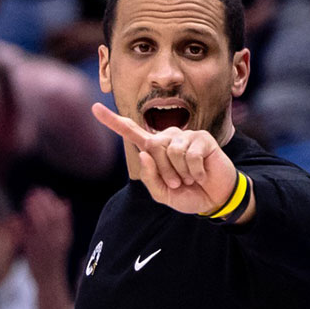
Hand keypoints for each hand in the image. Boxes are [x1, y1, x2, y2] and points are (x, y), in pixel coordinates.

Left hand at [23, 189, 71, 280]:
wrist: (49, 280)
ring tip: (28, 198)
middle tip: (35, 191)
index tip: (46, 191)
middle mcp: (57, 240)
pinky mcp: (34, 251)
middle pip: (51, 216)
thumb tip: (65, 201)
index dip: (53, 201)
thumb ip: (64, 221)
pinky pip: (30, 234)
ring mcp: (45, 246)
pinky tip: (21, 215)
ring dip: (34, 209)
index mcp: (66, 236)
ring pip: (40, 223)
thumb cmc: (55, 257)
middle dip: (43, 202)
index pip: (62, 214)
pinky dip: (26, 223)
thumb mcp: (64, 238)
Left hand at [92, 103, 239, 216]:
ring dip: (181, 172)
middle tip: (179, 183)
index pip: (131, 133)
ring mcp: (185, 136)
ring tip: (190, 178)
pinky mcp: (202, 138)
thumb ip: (150, 178)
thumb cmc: (188, 194)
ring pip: (171, 150)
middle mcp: (168, 138)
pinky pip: (190, 154)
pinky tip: (202, 174)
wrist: (215, 199)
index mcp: (155, 150)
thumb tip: (144, 153)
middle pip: (153, 147)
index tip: (95, 109)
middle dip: (165, 171)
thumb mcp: (163, 194)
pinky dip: (195, 171)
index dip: (113, 121)